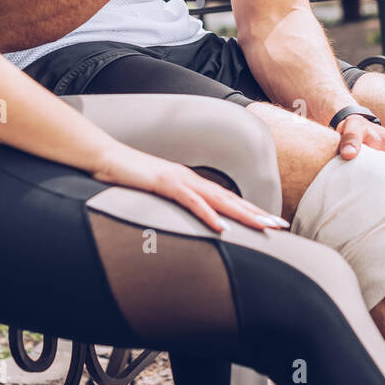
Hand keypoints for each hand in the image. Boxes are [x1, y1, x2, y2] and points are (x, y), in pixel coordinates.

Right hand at [92, 142, 287, 233]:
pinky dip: (207, 214)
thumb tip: (185, 220)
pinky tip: (221, 227)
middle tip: (280, 226)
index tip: (270, 223)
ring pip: (218, 199)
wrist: (103, 157)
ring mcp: (178, 179)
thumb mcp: (153, 193)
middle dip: (257, 212)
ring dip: (243, 214)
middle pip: (230, 198)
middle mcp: (189, 178)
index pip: (226, 199)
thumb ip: (171, 203)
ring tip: (263, 226)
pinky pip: (190, 201)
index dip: (249, 210)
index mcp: (189, 182)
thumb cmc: (126, 176)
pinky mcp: (163, 183)